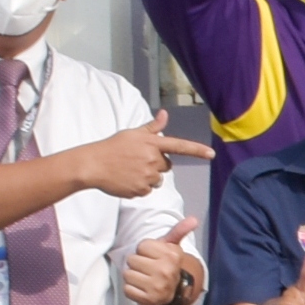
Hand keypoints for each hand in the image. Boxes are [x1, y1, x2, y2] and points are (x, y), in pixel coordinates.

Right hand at [75, 122, 217, 201]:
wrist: (92, 165)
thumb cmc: (112, 147)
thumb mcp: (132, 134)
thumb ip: (152, 127)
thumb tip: (165, 114)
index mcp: (152, 144)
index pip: (180, 146)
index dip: (197, 150)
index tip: (212, 154)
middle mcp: (153, 160)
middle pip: (167, 166)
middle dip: (157, 164)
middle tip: (137, 160)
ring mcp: (147, 176)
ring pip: (157, 180)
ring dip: (149, 177)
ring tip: (130, 170)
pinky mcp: (140, 190)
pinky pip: (147, 191)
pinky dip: (139, 187)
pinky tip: (126, 179)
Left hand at [121, 226, 200, 304]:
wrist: (173, 292)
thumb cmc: (166, 265)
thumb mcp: (172, 247)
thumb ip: (179, 231)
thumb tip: (194, 219)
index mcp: (172, 255)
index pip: (141, 246)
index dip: (144, 251)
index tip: (153, 257)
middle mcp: (166, 271)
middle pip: (132, 259)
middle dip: (137, 263)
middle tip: (148, 269)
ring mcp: (158, 287)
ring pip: (127, 274)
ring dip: (133, 277)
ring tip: (144, 278)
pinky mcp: (148, 300)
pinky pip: (127, 289)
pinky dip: (132, 290)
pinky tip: (142, 289)